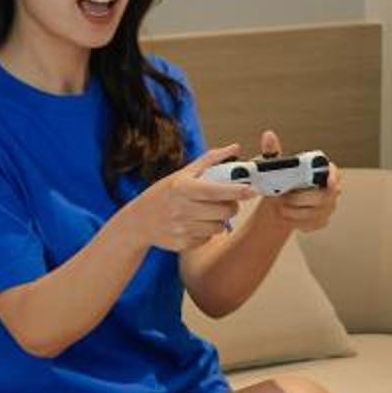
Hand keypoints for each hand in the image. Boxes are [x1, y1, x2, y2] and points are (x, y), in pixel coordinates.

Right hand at [113, 145, 258, 253]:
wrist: (139, 221)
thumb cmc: (164, 194)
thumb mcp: (183, 173)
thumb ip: (211, 160)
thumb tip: (235, 148)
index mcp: (183, 188)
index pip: (216, 191)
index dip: (237, 191)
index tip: (252, 190)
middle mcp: (182, 209)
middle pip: (224, 211)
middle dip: (232, 206)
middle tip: (227, 201)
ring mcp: (182, 228)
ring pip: (219, 227)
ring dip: (219, 220)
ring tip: (207, 212)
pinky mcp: (183, 244)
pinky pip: (208, 238)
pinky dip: (207, 232)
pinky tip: (196, 224)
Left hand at [255, 127, 342, 234]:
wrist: (279, 200)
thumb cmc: (281, 178)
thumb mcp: (275, 164)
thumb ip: (272, 151)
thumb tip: (268, 136)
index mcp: (323, 170)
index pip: (334, 173)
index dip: (333, 177)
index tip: (328, 182)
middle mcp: (331, 189)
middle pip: (323, 197)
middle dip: (300, 199)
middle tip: (282, 197)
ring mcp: (328, 206)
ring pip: (314, 213)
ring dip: (293, 211)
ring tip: (280, 205)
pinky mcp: (321, 221)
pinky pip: (310, 224)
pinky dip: (295, 221)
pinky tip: (287, 214)